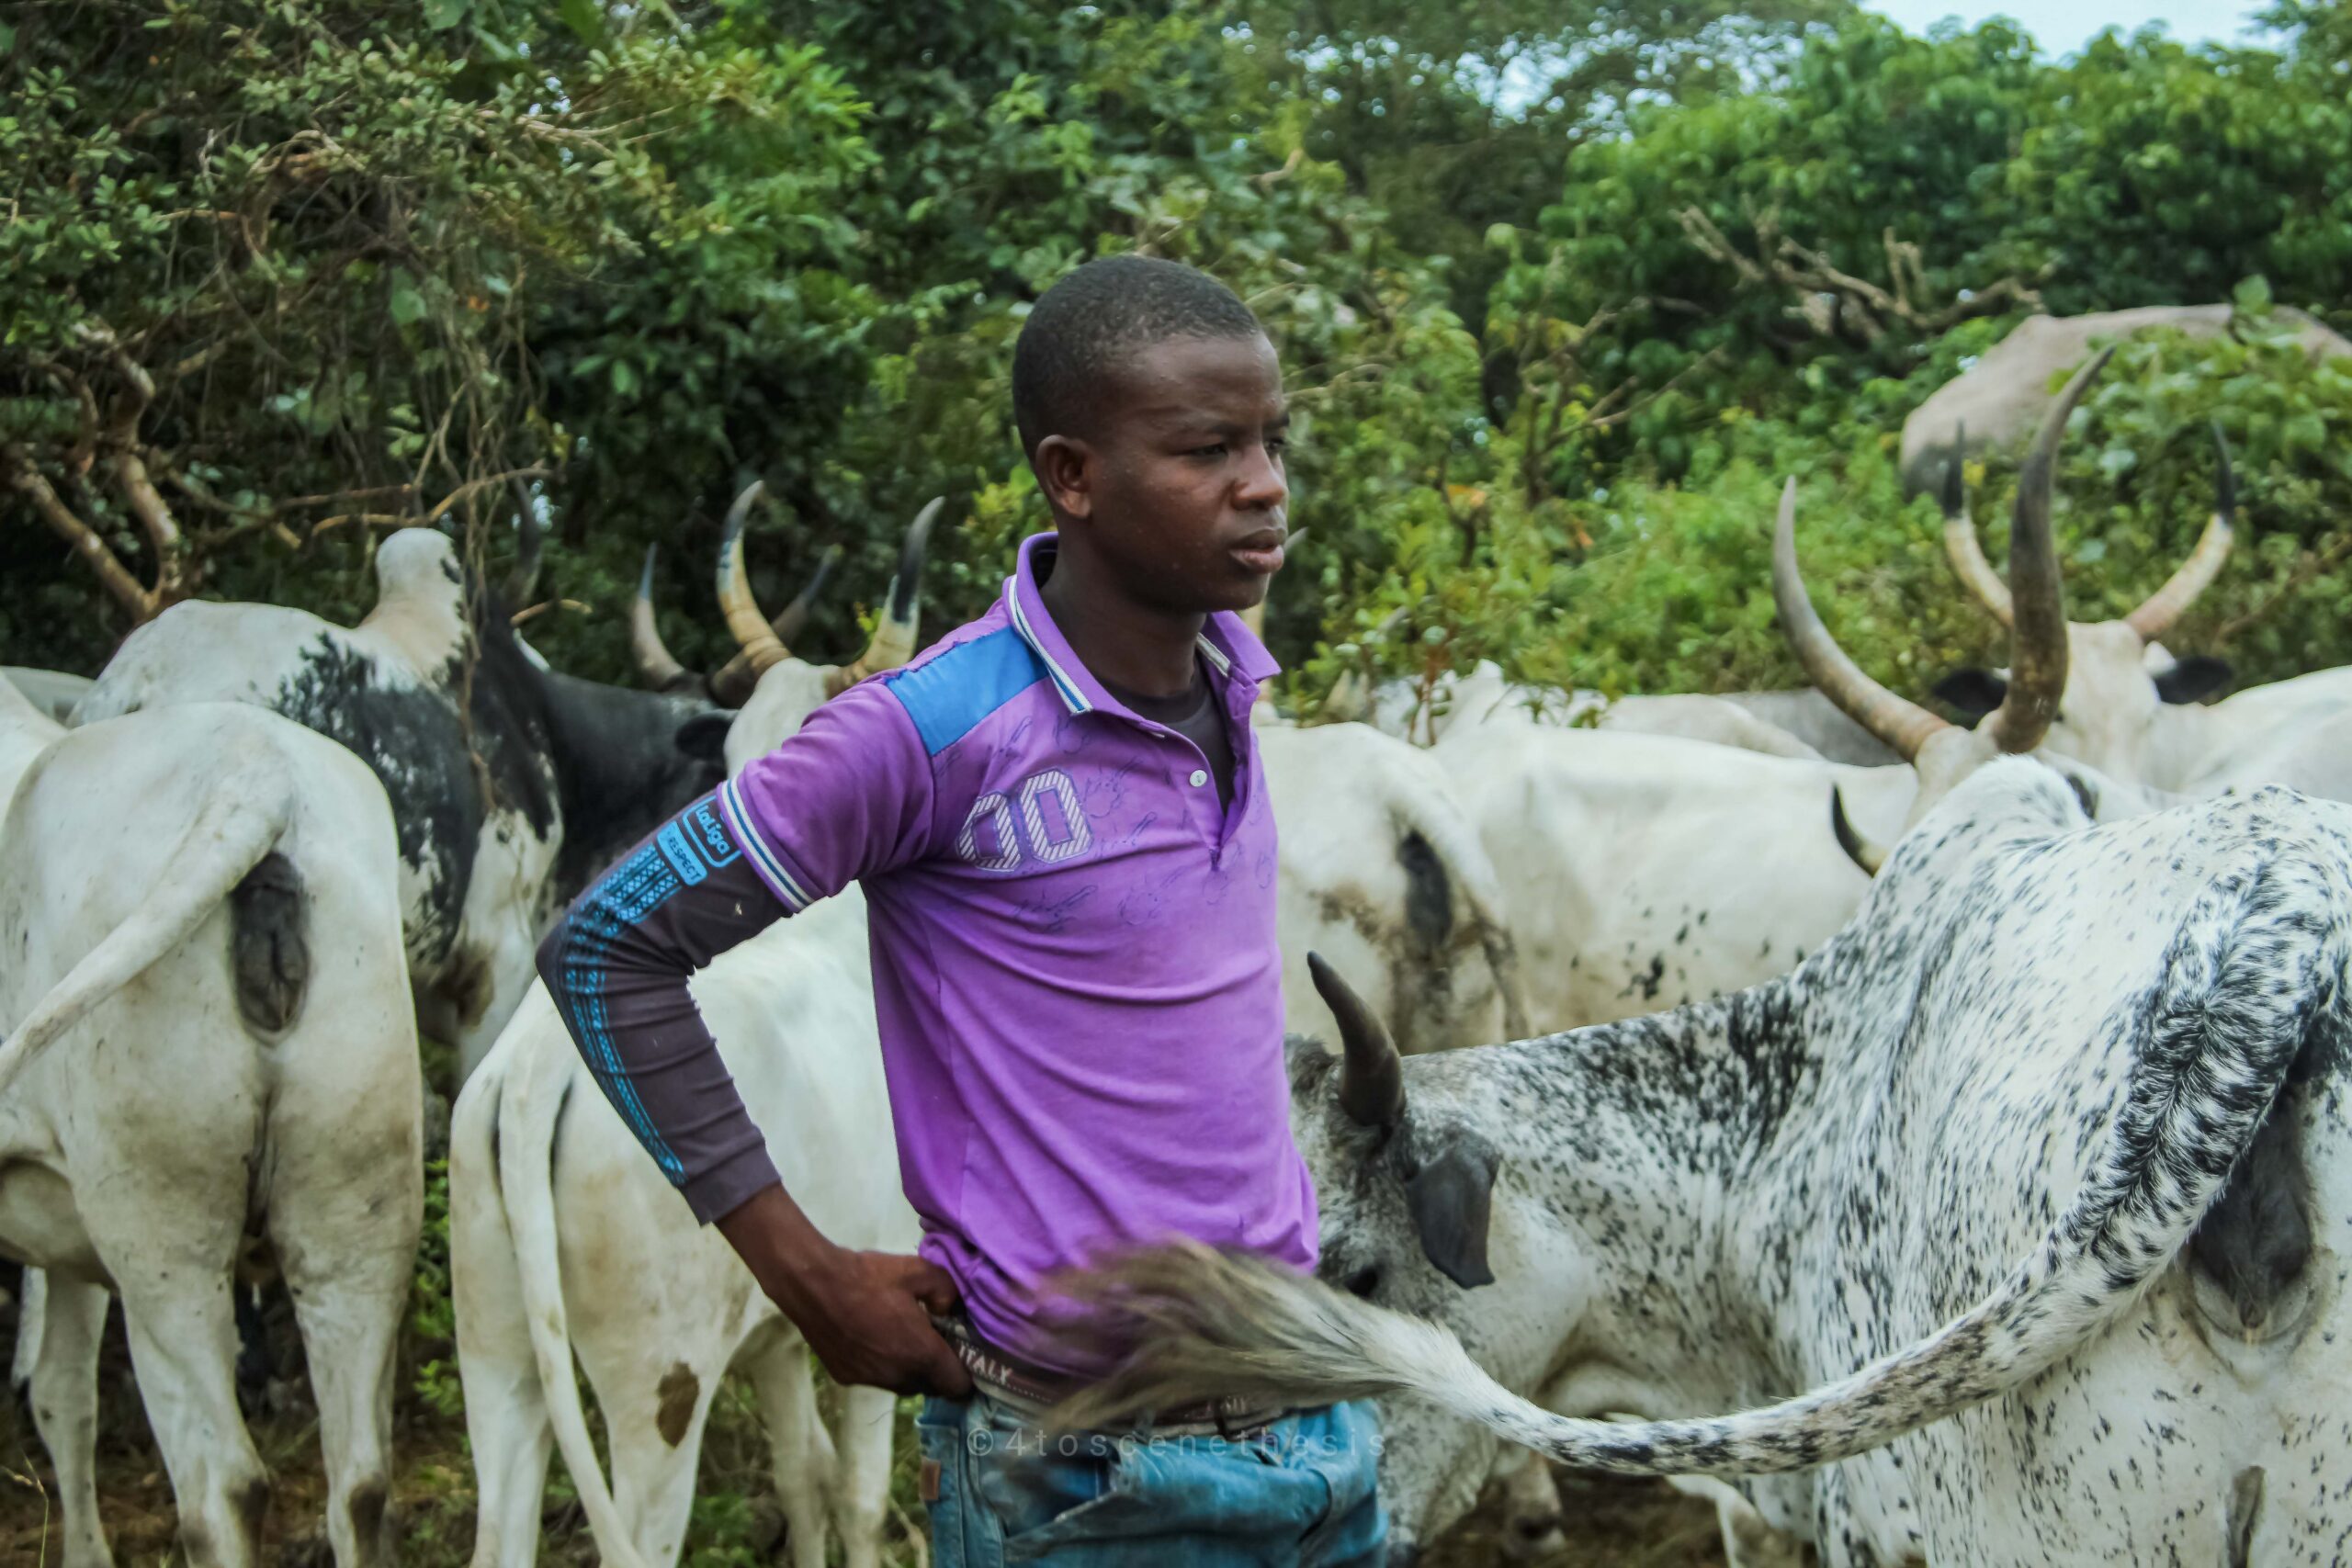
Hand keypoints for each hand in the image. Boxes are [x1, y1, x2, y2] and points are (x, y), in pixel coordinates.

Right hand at [718, 1185, 973, 1397]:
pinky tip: (873, 1337)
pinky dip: (882, 1365)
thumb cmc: (869, 1277)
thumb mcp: (919, 1270)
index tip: (964, 1356)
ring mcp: (870, 1380)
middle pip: (931, 1387)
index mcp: (921, 1354)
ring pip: (902, 1384)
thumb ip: (947, 1291)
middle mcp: (898, 1376)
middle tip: (934, 1340)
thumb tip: (951, 1310)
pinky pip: (876, 1378)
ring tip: (902, 1336)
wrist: (813, 1284)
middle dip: (937, 1370)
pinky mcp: (846, 1377)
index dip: (966, 1374)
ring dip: (909, 1369)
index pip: (957, 1387)